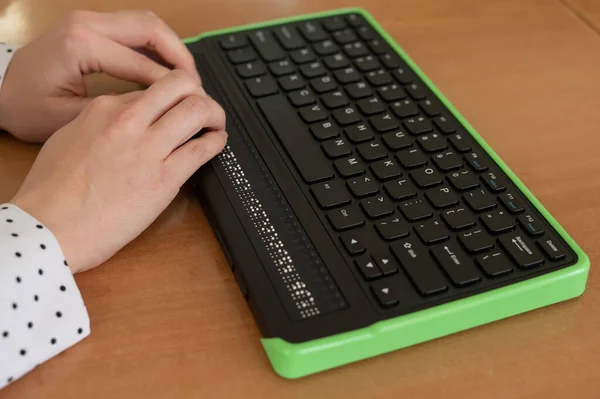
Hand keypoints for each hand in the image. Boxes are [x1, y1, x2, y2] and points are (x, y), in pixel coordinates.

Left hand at [0, 10, 200, 142]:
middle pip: (151, 28)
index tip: (190, 105)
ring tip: (185, 77)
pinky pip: (134, 28)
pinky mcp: (90, 25)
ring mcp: (88, 20)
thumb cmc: (25, 106)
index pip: (142, 63)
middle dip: (180, 56)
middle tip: (195, 85)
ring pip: (146, 23)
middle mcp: (87, 24)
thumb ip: (113, 112)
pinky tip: (164, 68)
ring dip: (170, 47)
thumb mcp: (68, 118)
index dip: (171, 86)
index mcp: (82, 45)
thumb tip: (153, 112)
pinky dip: (155, 45)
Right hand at [11, 70, 226, 272]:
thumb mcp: (69, 138)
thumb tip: (128, 121)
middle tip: (204, 107)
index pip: (152, 89)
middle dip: (199, 92)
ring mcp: (148, 148)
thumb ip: (101, 123)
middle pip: (180, 85)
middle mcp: (129, 121)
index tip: (177, 107)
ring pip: (198, 110)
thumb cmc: (52, 191)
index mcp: (103, 109)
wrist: (50, 227)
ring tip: (216, 124)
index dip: (170, 98)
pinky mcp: (164, 178)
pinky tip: (217, 143)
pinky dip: (217, 142)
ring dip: (214, 114)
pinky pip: (202, 149)